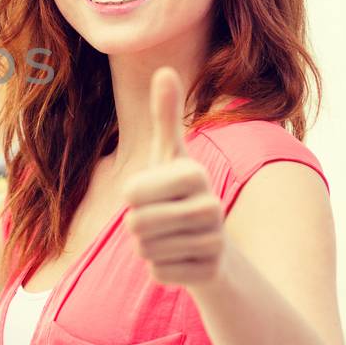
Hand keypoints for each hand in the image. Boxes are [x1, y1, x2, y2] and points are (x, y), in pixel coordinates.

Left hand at [125, 67, 227, 287]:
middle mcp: (210, 207)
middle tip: (159, 219)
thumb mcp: (170, 155)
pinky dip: (160, 268)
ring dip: (148, 246)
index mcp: (194, 174)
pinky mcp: (208, 274)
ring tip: (169, 237)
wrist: (213, 244)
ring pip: (145, 250)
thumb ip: (165, 116)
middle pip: (136, 223)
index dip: (132, 196)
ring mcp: (213, 243)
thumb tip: (165, 70)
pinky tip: (180, 258)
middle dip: (137, 224)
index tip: (151, 192)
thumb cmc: (179, 192)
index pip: (132, 192)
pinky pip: (158, 273)